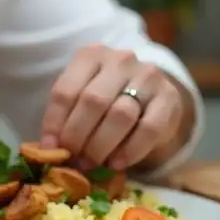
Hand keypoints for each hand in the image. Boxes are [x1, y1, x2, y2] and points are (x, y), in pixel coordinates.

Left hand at [39, 44, 183, 170]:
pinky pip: (149, 128)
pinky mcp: (169, 97)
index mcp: (90, 55)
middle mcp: (120, 60)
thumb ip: (66, 116)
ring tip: (90, 164)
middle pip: (93, 101)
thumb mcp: (81, 96)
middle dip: (78, 136)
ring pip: (121, 115)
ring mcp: (148, 76)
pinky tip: (117, 163)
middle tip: (72, 160)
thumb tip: (50, 149)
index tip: (50, 148)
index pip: (66, 90)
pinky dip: (130, 150)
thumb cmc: (106, 98)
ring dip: (101, 145)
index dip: (55, 122)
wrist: (148, 95)